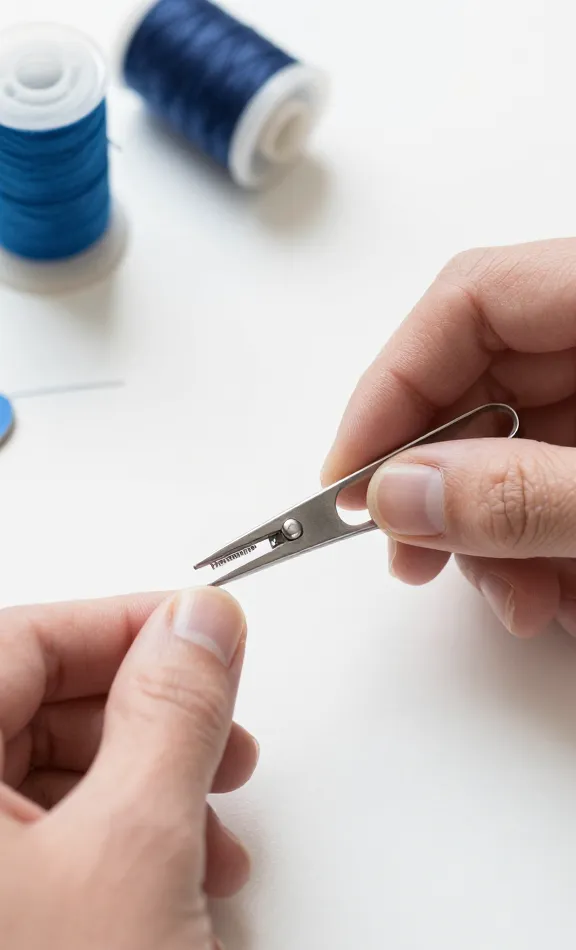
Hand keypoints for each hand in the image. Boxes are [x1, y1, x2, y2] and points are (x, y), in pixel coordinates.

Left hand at [0, 587, 256, 949]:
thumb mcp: (135, 851)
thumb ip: (174, 713)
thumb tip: (200, 624)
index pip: (23, 638)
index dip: (125, 624)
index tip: (201, 628)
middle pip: (35, 702)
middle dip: (147, 715)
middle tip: (219, 727)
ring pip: (50, 773)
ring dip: (146, 784)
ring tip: (212, 824)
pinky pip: (46, 839)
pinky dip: (121, 840)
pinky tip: (175, 876)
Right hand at [323, 238, 575, 638]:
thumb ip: (522, 494)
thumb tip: (399, 495)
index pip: (470, 299)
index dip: (393, 386)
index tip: (349, 477)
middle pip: (480, 383)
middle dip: (440, 486)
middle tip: (411, 556)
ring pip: (512, 445)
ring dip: (496, 533)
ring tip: (519, 600)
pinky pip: (551, 479)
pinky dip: (540, 541)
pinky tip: (556, 590)